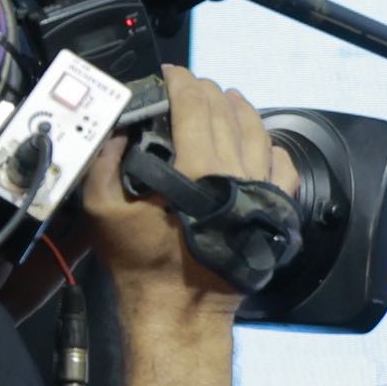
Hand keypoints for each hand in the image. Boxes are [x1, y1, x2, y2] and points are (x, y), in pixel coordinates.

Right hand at [77, 64, 274, 308]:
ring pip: (259, 132)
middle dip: (205, 91)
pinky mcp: (272, 210)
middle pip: (227, 111)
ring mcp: (260, 191)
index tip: (168, 74)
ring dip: (240, 110)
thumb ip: (103, 164)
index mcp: (196, 169)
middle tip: (189, 87)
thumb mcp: (103, 212)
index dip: (179, 81)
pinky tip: (259, 141)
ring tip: (226, 99)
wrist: (181, 311)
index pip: (194, 104)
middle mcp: (235, 173)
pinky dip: (272, 147)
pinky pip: (283, 168)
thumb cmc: (143, 266)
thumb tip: (116, 130)